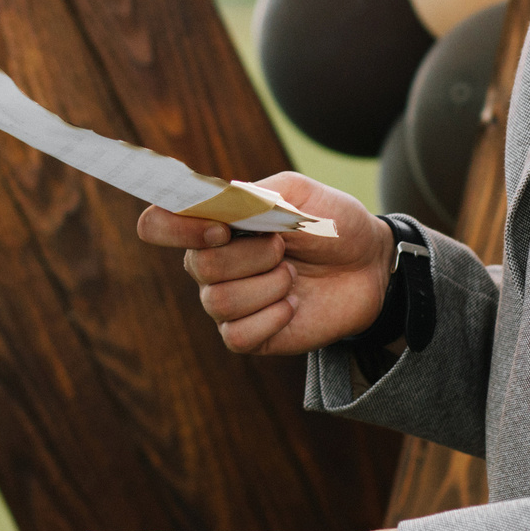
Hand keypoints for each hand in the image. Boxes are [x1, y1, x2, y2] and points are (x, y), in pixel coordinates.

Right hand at [136, 172, 394, 354]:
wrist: (371, 265)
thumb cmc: (332, 223)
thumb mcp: (298, 194)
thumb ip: (253, 195)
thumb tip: (212, 205)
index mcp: (214, 223)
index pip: (158, 224)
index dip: (174, 227)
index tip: (220, 228)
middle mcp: (212, 264)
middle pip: (198, 266)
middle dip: (250, 255)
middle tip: (283, 247)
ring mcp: (230, 302)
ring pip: (220, 301)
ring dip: (267, 285)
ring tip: (292, 275)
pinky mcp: (250, 336)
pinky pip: (237, 336)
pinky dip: (271, 318)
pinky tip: (292, 305)